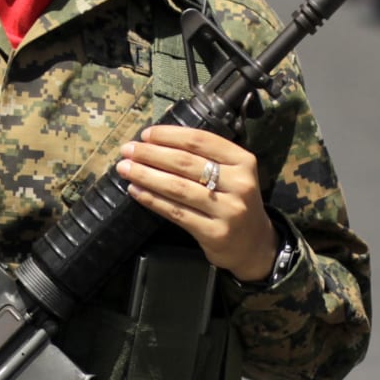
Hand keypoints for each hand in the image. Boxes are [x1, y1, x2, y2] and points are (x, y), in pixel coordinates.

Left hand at [117, 125, 278, 281]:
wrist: (254, 244)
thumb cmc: (233, 201)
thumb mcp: (232, 174)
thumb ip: (204, 157)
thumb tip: (156, 141)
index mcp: (243, 161)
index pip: (201, 141)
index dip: (169, 135)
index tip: (145, 134)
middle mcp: (238, 184)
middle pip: (185, 163)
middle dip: (151, 154)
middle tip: (127, 150)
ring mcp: (228, 210)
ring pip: (178, 188)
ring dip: (146, 175)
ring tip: (125, 168)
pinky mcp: (214, 233)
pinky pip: (176, 212)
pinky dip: (152, 200)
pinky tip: (135, 191)